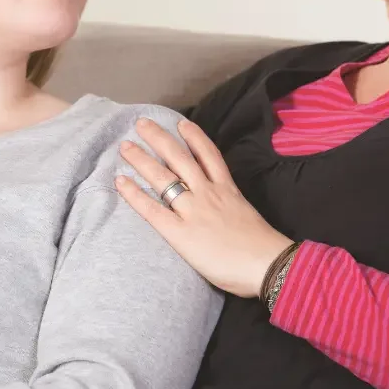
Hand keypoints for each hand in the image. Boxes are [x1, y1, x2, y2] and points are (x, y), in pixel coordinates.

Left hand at [115, 117, 293, 298]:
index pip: (209, 155)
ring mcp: (193, 210)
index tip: (182, 124)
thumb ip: (231, 207)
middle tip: (142, 123)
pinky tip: (121, 182)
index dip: (195, 137)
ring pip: (163, 177)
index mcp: (228, 189)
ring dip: (142, 159)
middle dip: (159, 139)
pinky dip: (135, 194)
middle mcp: (208, 193)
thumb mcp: (247, 215)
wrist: (268, 264)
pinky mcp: (180, 233)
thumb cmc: (264, 248)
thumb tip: (223, 212)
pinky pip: (152, 209)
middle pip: (180, 158)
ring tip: (125, 146)